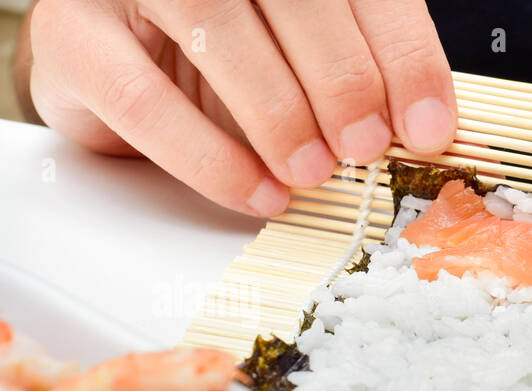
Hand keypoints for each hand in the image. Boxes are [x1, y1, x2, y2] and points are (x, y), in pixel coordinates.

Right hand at [19, 0, 456, 216]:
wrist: (109, 56)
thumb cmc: (220, 56)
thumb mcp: (301, 55)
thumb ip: (359, 72)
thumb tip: (427, 128)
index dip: (402, 57)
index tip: (428, 128)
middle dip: (341, 79)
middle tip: (365, 147)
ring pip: (213, 27)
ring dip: (278, 111)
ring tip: (312, 171)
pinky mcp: (72, 35)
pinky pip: (143, 98)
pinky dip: (209, 157)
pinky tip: (257, 191)